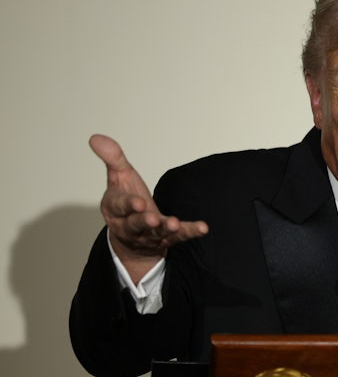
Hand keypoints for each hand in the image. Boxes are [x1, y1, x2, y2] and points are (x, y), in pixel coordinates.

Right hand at [89, 134, 207, 281]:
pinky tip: (202, 228)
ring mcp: (149, 235)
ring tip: (175, 224)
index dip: (128, 205)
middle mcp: (131, 225)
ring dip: (166, 229)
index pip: (119, 206)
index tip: (138, 203)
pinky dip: (190, 232)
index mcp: (116, 209)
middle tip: (153, 219)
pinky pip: (179, 237)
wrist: (131, 235)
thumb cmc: (126, 200)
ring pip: (157, 233)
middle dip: (144, 221)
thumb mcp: (119, 177)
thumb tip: (96, 137)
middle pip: (136, 224)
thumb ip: (113, 158)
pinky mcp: (167, 239)